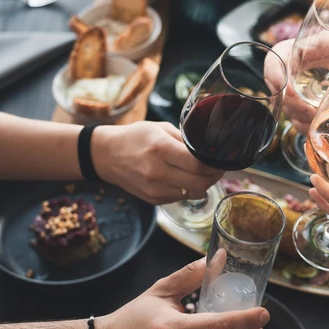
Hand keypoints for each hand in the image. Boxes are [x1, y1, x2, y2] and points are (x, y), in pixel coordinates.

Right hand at [93, 122, 223, 204]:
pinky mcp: (153, 200)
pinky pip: (181, 198)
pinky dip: (189, 190)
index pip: (199, 165)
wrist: (106, 156)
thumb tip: (209, 149)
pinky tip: (186, 179)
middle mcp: (157, 172)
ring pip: (194, 193)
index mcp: (161, 149)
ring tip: (203, 173)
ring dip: (204, 184)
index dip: (215, 164)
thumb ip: (185, 139)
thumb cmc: (135, 137)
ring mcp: (154, 189)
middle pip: (200, 183)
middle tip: (217, 168)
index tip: (221, 159)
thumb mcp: (161, 128)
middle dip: (214, 176)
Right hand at [268, 39, 316, 134]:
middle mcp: (280, 76)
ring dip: (302, 116)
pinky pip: (296, 120)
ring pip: (288, 110)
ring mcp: (285, 96)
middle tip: (311, 110)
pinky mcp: (294, 109)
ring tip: (319, 119)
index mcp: (282, 55)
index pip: (272, 65)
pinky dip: (307, 126)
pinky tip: (319, 128)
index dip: (277, 78)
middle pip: (279, 93)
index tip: (290, 90)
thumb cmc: (326, 47)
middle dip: (295, 104)